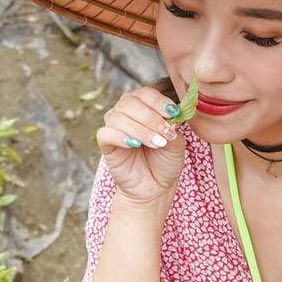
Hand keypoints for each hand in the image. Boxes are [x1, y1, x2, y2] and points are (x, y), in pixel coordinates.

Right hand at [96, 87, 186, 205]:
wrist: (155, 187)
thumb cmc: (164, 161)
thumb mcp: (176, 142)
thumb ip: (172, 127)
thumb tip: (169, 118)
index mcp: (143, 106)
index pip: (146, 93)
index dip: (158, 101)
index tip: (173, 112)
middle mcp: (125, 112)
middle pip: (130, 102)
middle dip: (151, 117)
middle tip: (165, 133)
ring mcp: (114, 127)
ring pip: (119, 117)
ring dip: (140, 129)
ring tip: (156, 143)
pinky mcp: (105, 143)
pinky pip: (106, 133)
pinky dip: (121, 137)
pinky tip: (135, 145)